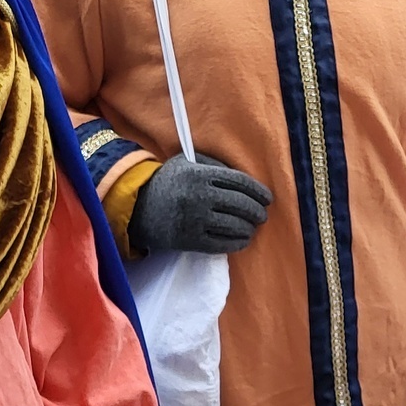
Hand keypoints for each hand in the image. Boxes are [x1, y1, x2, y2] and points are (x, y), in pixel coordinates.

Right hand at [130, 151, 271, 254]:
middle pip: (241, 205)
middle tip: (262, 215)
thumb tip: (245, 179)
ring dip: (249, 228)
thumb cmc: (167, 181)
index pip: (240, 182)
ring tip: (252, 227)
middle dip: (257, 212)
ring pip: (234, 225)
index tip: (268, 198)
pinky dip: (237, 243)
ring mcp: (195, 219)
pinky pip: (222, 244)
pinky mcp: (190, 240)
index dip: (259, 192)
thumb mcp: (186, 162)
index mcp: (200, 174)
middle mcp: (199, 196)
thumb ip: (213, 165)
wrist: (137, 206)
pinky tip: (243, 240)